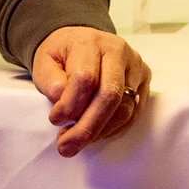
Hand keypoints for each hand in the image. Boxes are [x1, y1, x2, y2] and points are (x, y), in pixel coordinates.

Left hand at [31, 26, 152, 157]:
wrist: (79, 42)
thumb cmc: (62, 55)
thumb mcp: (44, 63)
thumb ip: (51, 83)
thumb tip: (64, 105)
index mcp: (90, 42)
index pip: (86, 78)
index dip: (70, 105)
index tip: (55, 120)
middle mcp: (118, 50)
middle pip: (110, 95)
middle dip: (87, 128)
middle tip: (67, 147)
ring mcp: (135, 65)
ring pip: (125, 108)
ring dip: (100, 132)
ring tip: (77, 141)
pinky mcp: (144, 79)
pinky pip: (134, 112)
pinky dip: (113, 129)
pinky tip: (96, 133)